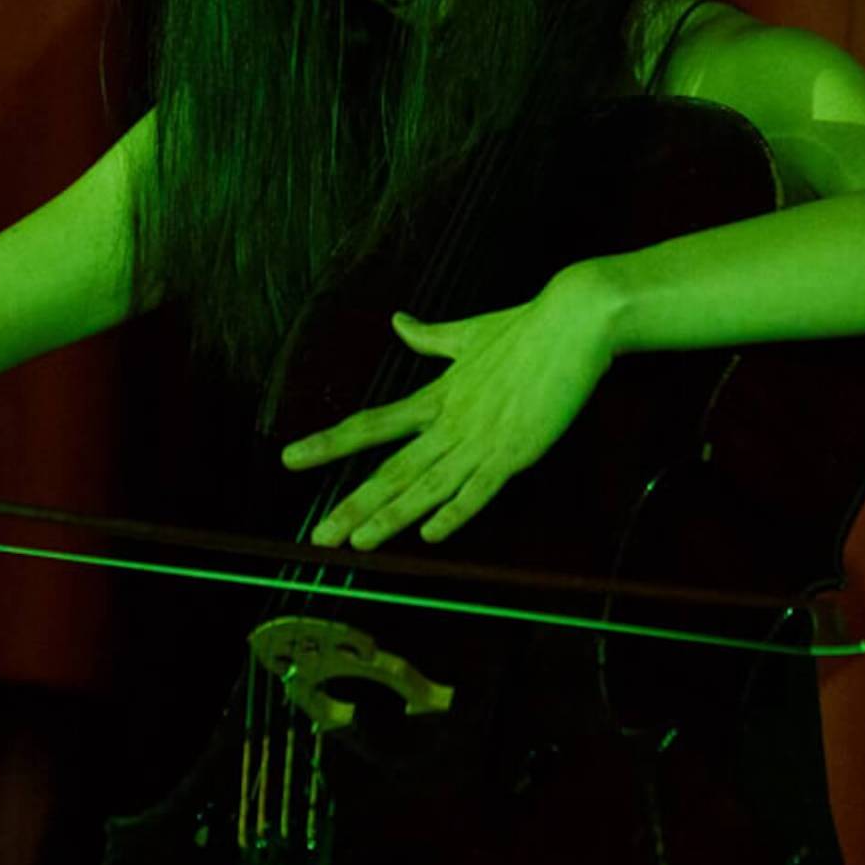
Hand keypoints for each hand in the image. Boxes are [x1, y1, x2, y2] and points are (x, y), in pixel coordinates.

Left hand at [281, 267, 619, 549]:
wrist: (573, 321)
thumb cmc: (526, 326)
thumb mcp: (469, 333)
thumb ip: (430, 336)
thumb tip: (398, 321)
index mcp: (437, 395)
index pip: (371, 425)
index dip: (328, 444)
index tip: (290, 458)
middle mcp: (450, 422)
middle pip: (391, 470)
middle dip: (353, 504)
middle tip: (320, 534)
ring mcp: (481, 439)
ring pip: (426, 487)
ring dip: (392, 517)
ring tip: (359, 543)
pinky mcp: (516, 451)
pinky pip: (480, 490)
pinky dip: (456, 513)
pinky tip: (432, 535)